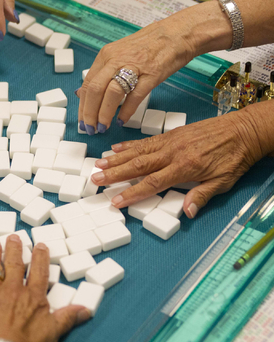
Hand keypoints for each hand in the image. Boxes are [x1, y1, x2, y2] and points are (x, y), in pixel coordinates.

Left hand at [0, 235, 89, 341]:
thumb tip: (86, 310)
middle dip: (14, 249)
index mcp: (33, 297)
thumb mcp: (52, 334)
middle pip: (14, 265)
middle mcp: (12, 289)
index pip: (38, 272)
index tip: (39, 246)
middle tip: (13, 237)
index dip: (40, 258)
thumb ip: (67, 318)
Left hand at [77, 22, 193, 134]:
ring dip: (104, 114)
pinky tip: (122, 120)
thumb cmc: (148, 45)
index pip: (87, 84)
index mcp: (106, 55)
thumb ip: (102, 72)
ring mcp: (135, 66)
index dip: (82, 107)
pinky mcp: (152, 74)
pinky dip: (126, 111)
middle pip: (95, 90)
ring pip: (112, 94)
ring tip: (103, 127)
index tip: (82, 121)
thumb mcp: (118, 53)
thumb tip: (84, 93)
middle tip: (90, 128)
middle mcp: (116, 60)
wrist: (177, 32)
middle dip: (89, 114)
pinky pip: (135, 96)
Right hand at [91, 109, 267, 217]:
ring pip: (138, 152)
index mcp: (185, 167)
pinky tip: (117, 149)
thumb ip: (202, 195)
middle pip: (138, 166)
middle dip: (115, 174)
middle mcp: (173, 153)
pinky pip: (146, 141)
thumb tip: (187, 212)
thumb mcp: (224, 181)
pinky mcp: (171, 134)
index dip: (132, 193)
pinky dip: (129, 145)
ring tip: (98, 164)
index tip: (116, 201)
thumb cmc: (235, 157)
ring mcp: (170, 142)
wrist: (244, 129)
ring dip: (116, 159)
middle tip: (95, 179)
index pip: (152, 184)